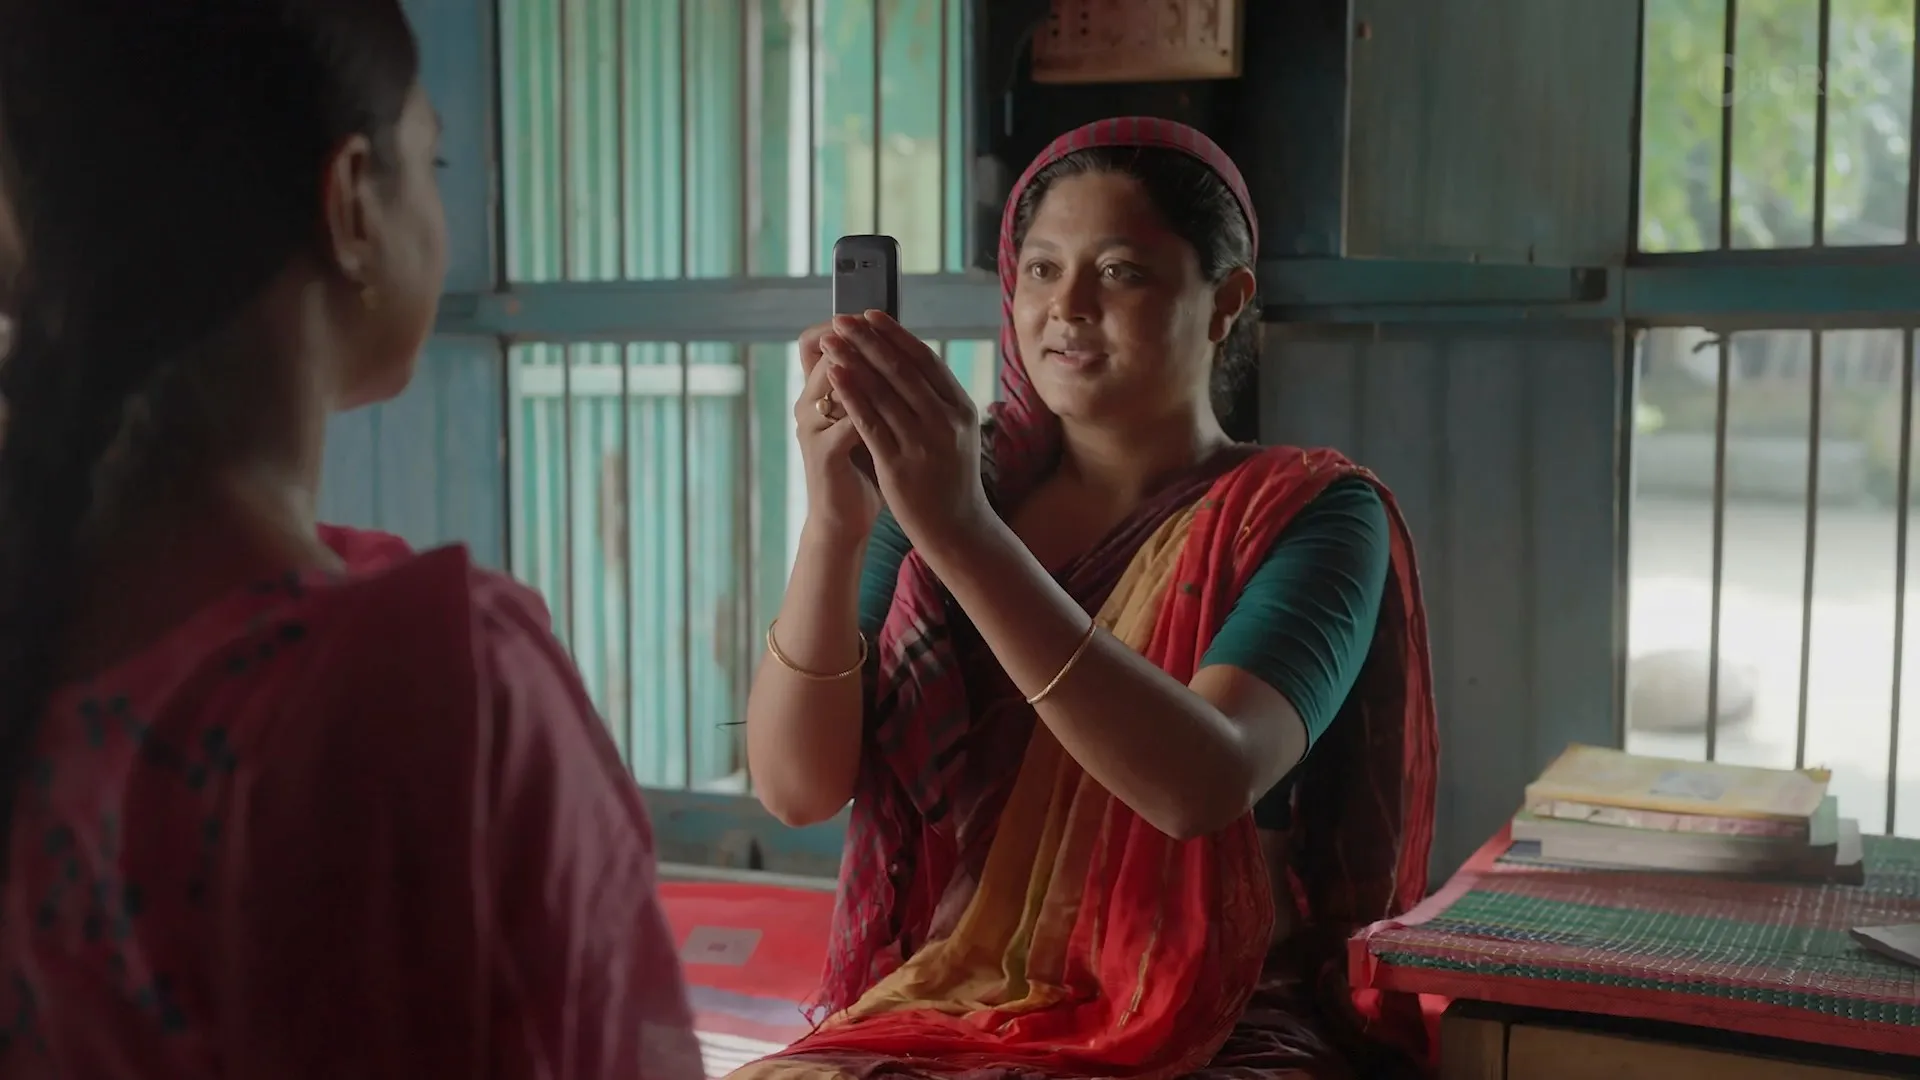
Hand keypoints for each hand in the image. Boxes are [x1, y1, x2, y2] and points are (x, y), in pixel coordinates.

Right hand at [794, 321, 880, 543]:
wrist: (846, 518)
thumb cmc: (862, 466)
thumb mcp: (871, 421)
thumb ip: (878, 390)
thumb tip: (904, 352)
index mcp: (818, 394)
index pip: (819, 343)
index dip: (848, 327)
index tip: (879, 315)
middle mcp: (808, 405)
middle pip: (827, 354)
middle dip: (860, 337)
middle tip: (885, 323)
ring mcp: (812, 428)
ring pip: (836, 381)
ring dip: (866, 365)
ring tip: (896, 353)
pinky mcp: (823, 453)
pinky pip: (848, 420)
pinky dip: (873, 405)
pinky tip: (901, 399)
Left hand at [821, 311, 990, 548]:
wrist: (958, 528)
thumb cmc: (952, 476)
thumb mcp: (957, 432)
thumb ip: (937, 399)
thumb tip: (907, 357)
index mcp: (961, 408)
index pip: (926, 360)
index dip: (895, 334)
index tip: (870, 314)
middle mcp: (946, 422)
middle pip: (901, 370)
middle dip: (868, 340)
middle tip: (842, 318)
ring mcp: (923, 443)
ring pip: (883, 392)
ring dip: (853, 360)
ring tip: (830, 340)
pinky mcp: (899, 464)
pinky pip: (870, 422)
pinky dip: (851, 394)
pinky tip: (834, 376)